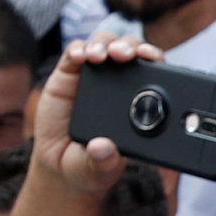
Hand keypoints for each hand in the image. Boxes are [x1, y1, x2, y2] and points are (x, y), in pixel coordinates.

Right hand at [29, 37, 160, 196]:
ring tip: (102, 56)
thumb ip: (103, 163)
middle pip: (131, 50)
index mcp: (136, 101)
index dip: (156, 60)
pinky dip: (79, 49)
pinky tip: (80, 57)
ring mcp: (93, 75)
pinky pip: (75, 51)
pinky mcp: (68, 72)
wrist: (60, 163)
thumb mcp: (98, 171)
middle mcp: (117, 83)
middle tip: (128, 56)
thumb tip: (103, 149)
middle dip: (133, 47)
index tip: (155, 60)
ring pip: (105, 44)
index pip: (154, 72)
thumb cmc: (89, 164)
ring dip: (107, 44)